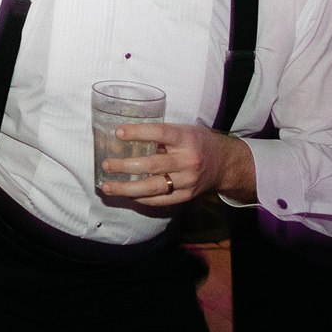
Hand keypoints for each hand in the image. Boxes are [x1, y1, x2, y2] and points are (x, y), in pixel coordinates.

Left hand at [99, 122, 254, 207]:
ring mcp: (188, 181)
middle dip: (125, 166)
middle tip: (106, 165)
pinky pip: (160, 200)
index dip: (138, 132)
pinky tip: (126, 195)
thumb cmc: (197, 143)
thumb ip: (159, 135)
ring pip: (153, 187)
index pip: (160, 133)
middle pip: (152, 165)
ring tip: (108, 187)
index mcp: (186, 139)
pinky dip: (141, 198)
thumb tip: (124, 138)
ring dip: (127, 188)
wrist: (225, 164)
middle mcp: (187, 161)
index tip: (118, 133)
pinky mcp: (186, 196)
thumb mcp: (183, 131)